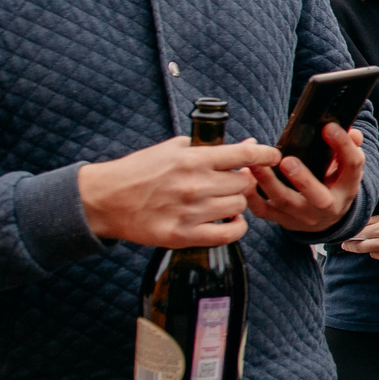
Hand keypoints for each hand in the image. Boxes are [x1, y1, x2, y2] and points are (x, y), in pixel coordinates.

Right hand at [79, 135, 265, 247]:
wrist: (105, 199)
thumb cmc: (140, 171)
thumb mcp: (173, 149)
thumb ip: (211, 148)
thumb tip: (248, 143)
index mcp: (192, 159)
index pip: (244, 154)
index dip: (266, 154)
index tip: (274, 155)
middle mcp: (194, 185)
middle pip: (244, 182)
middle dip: (242, 180)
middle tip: (231, 181)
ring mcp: (190, 212)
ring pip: (238, 206)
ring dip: (236, 203)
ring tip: (222, 200)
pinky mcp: (183, 236)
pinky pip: (229, 234)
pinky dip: (236, 228)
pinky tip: (228, 221)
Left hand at [250, 120, 367, 233]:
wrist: (325, 221)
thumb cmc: (333, 186)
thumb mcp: (346, 169)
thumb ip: (348, 149)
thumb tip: (352, 133)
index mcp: (348, 188)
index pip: (352, 166)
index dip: (343, 146)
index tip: (329, 127)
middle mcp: (327, 206)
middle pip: (318, 197)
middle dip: (302, 179)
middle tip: (287, 160)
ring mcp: (303, 216)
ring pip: (284, 202)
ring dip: (268, 182)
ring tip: (255, 163)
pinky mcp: (281, 219)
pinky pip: (263, 210)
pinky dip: (251, 195)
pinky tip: (244, 175)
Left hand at [342, 206, 378, 263]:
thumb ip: (376, 219)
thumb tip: (361, 223)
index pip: (360, 234)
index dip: (349, 235)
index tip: (343, 236)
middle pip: (361, 248)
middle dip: (351, 246)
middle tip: (345, 245)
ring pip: (373, 254)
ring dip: (371, 249)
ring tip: (378, 241)